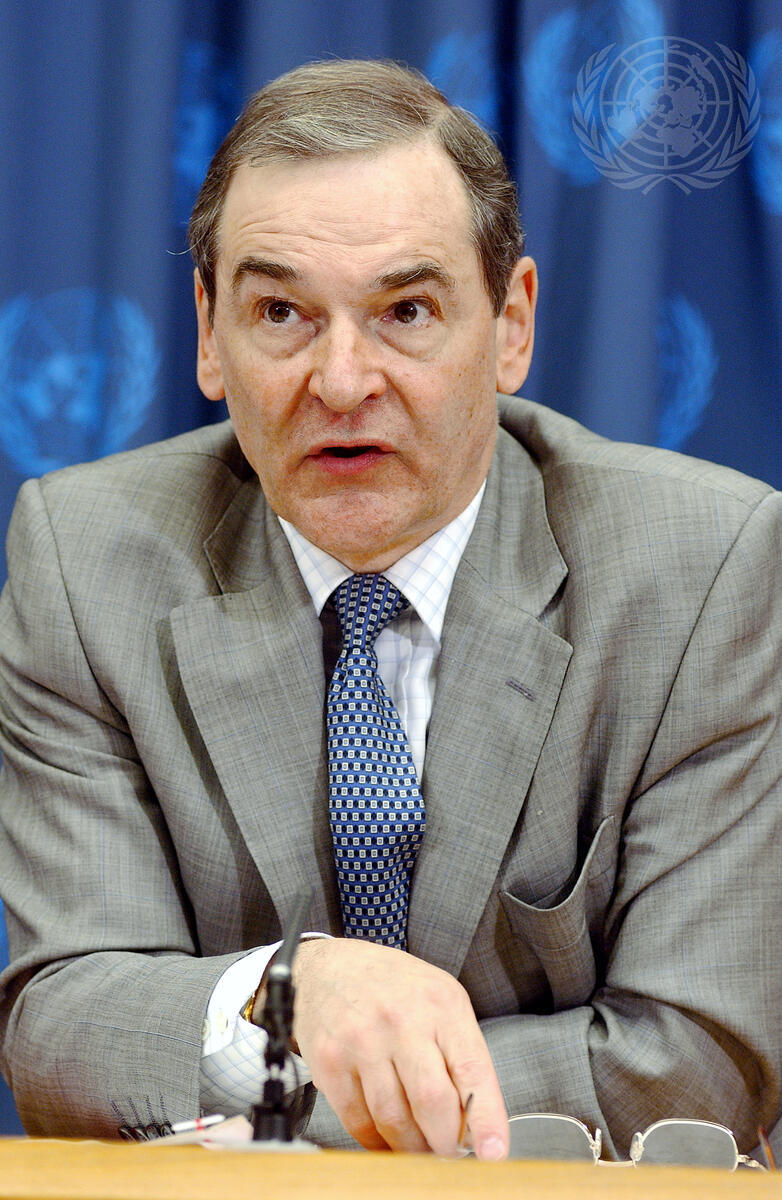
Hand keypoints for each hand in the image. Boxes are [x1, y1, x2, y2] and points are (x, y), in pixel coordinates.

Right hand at [291, 937, 508, 1158]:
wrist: (331, 965)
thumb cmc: (394, 987)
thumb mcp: (441, 1000)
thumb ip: (460, 1054)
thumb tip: (474, 1123)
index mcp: (440, 1004)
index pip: (471, 1071)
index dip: (485, 1118)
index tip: (494, 1152)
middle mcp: (401, 1020)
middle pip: (431, 1102)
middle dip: (445, 1142)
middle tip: (448, 1152)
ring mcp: (361, 1041)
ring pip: (394, 1120)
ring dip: (412, 1148)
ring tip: (420, 1147)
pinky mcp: (329, 1062)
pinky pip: (358, 1122)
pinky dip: (377, 1142)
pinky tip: (387, 1138)